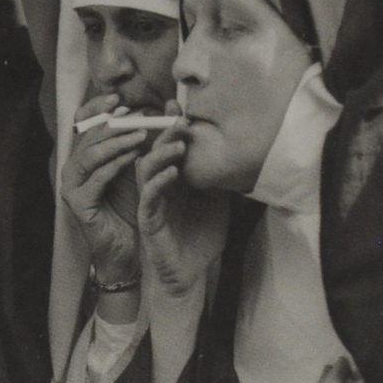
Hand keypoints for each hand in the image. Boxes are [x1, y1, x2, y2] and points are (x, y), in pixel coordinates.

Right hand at [61, 94, 148, 283]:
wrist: (126, 248)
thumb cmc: (130, 207)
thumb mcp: (134, 169)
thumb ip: (135, 143)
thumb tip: (151, 111)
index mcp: (82, 157)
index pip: (82, 124)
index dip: (96, 108)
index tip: (118, 97)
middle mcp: (72, 169)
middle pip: (87, 136)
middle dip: (113, 124)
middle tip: (137, 115)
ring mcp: (71, 187)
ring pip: (89, 155)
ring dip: (116, 142)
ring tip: (141, 135)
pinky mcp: (78, 204)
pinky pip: (96, 179)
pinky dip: (115, 165)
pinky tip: (133, 157)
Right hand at [136, 114, 227, 298]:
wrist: (190, 275)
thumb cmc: (200, 240)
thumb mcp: (218, 203)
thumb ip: (219, 180)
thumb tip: (236, 154)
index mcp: (173, 181)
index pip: (168, 148)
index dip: (171, 127)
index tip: (181, 107)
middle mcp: (158, 188)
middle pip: (154, 151)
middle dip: (165, 133)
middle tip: (179, 118)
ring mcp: (151, 203)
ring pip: (146, 169)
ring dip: (161, 154)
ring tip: (179, 145)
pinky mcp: (148, 220)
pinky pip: (148, 197)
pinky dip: (159, 181)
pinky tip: (173, 173)